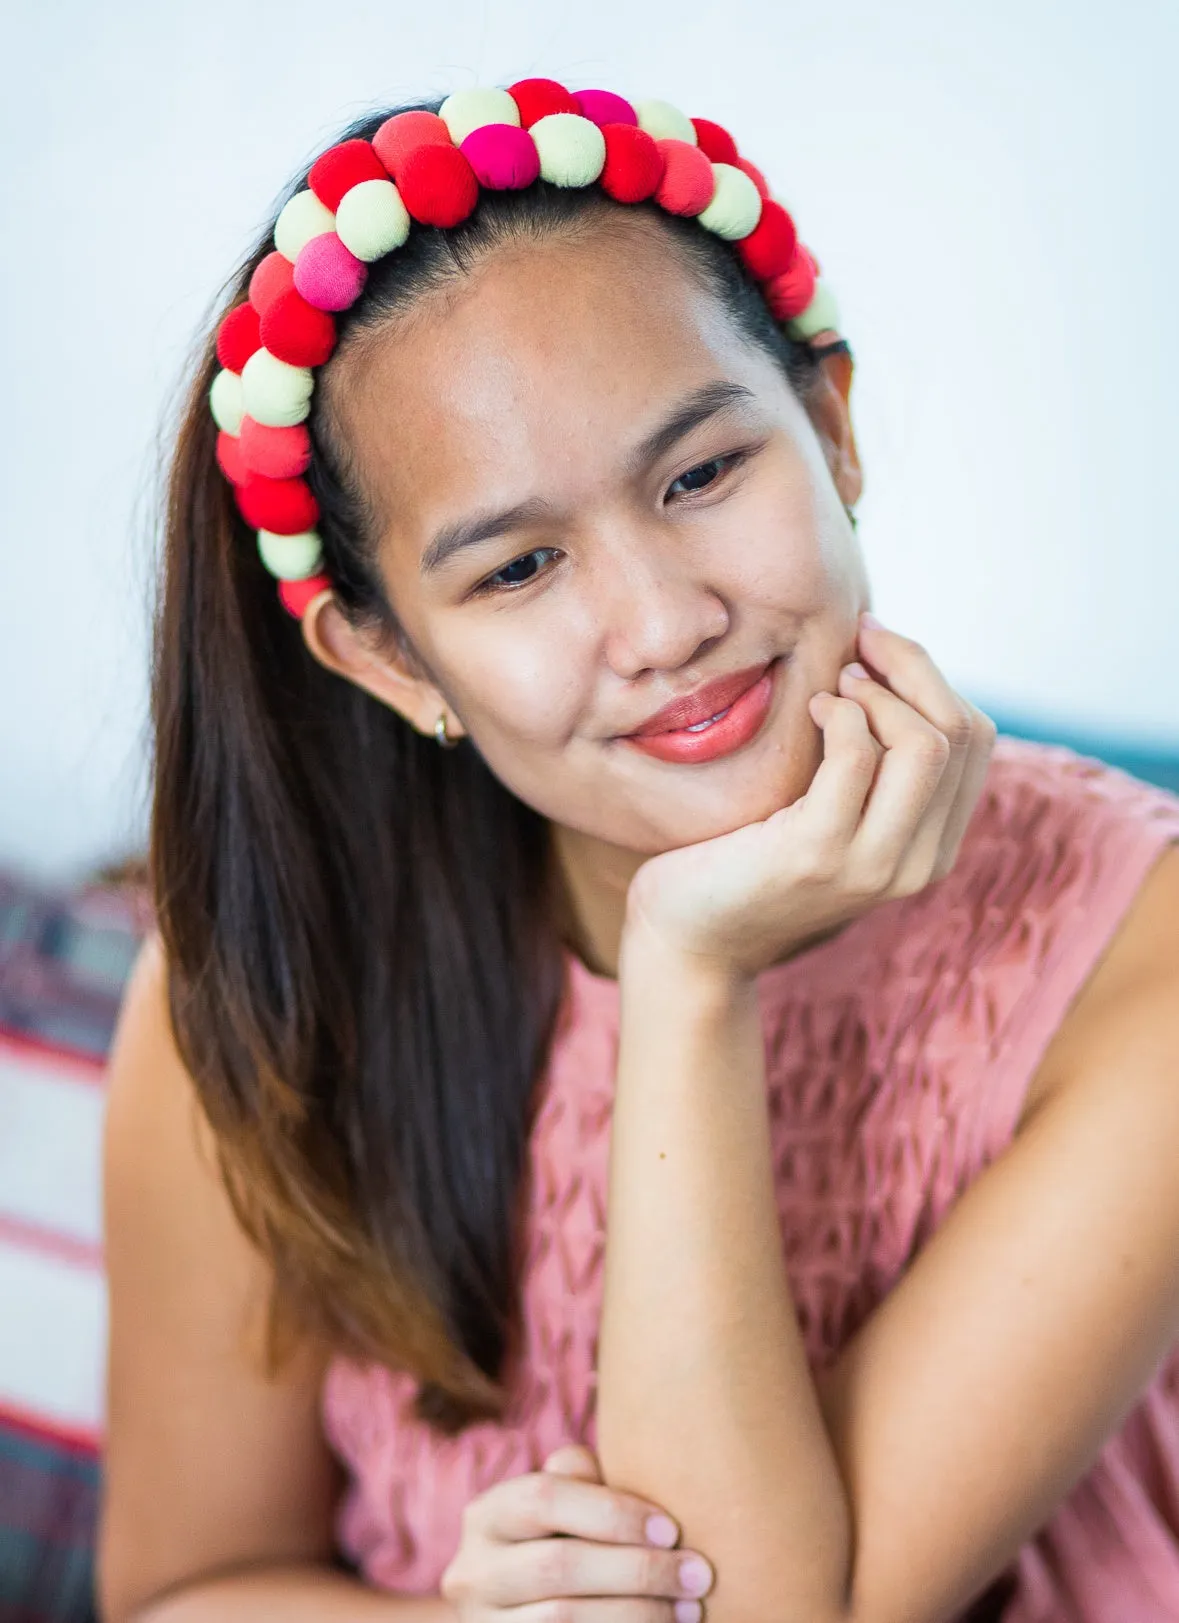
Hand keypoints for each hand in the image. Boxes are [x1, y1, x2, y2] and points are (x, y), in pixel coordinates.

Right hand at [438, 1443, 715, 1620]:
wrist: (525, 1616)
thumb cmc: (563, 1545)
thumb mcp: (564, 1510)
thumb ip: (582, 1481)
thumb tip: (617, 1466)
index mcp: (487, 1515)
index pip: (545, 1497)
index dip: (613, 1512)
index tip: (673, 1529)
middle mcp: (472, 1571)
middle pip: (557, 1565)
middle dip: (637, 1570)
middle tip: (698, 1575)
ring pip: (562, 1619)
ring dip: (636, 1615)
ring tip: (688, 1610)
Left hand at [622, 614, 997, 982]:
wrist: (691, 935)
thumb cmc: (750, 857)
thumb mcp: (831, 811)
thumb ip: (873, 767)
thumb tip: (892, 664)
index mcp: (933, 849)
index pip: (977, 738)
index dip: (932, 677)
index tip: (878, 649)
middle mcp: (919, 864)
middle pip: (961, 732)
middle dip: (911, 667)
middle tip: (857, 646)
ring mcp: (874, 864)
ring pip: (926, 744)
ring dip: (877, 692)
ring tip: (833, 686)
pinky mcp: (818, 853)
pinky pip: (857, 757)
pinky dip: (839, 713)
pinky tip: (811, 709)